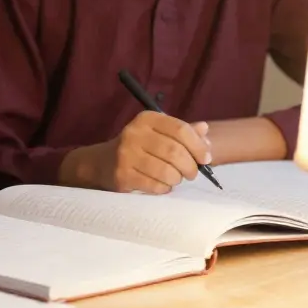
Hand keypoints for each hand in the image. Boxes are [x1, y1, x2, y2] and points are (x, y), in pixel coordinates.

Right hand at [59, 111, 211, 193]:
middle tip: (191, 173)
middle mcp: (134, 133)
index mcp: (147, 119)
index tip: (205, 158)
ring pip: (167, 171)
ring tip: (175, 178)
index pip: (180, 129)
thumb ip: (182, 132)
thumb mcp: (158, 133)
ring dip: (177, 179)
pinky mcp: (122, 174)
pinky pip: (155, 186)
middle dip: (190, 167)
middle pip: (175, 151)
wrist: (102, 162)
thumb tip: (205, 130)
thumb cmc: (138, 147)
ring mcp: (126, 154)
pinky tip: (161, 185)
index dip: (198, 146)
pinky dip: (164, 188)